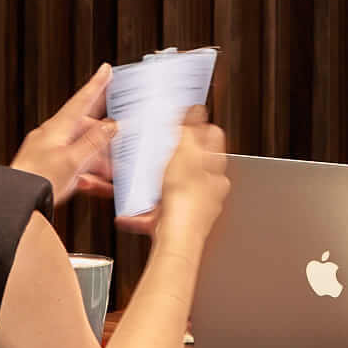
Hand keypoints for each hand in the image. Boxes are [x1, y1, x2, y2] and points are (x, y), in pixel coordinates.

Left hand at [12, 65, 116, 208]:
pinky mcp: (49, 170)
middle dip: (104, 138)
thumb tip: (110, 126)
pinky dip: (88, 175)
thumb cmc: (36, 180)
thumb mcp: (73, 160)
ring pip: (82, 151)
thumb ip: (93, 142)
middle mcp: (52, 137)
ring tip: (112, 172)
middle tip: (119, 141)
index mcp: (57, 128)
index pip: (81, 100)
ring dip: (98, 161)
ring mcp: (50, 153)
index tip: (105, 70)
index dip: (96, 84)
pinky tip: (98, 185)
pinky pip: (74, 168)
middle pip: (85, 129)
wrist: (15, 202)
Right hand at [153, 108, 228, 244]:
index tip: (187, 119)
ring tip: (146, 177)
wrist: (177, 238)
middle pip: (195, 161)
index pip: (214, 138)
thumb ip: (191, 131)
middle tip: (163, 146)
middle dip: (177, 153)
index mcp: (216, 168)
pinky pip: (158, 210)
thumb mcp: (186, 153)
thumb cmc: (187, 199)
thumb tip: (198, 109)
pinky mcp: (177, 219)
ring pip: (177, 185)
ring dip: (160, 181)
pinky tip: (132, 211)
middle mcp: (210, 187)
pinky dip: (145, 210)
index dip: (201, 125)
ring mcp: (194, 204)